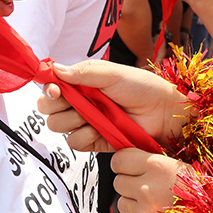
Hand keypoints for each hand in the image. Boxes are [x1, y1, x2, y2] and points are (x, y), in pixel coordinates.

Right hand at [38, 59, 187, 151]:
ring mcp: (86, 122)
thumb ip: (83, 72)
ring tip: (94, 116)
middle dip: (57, 107)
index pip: (52, 86)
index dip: (48, 89)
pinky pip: (75, 143)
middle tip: (77, 104)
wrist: (164, 111)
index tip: (55, 90)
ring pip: (58, 126)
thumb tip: (55, 69)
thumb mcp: (113, 73)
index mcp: (82, 82)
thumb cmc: (142, 87)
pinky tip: (99, 130)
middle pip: (48, 109)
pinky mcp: (94, 141)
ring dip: (72, 121)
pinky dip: (84, 136)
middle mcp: (81, 102)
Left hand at [112, 148, 184, 212]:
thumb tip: (131, 159)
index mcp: (156, 166)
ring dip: (133, 203)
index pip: (119, 160)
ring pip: (121, 203)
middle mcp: (146, 188)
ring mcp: (143, 212)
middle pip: (118, 181)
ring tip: (155, 203)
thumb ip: (153, 161)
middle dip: (129, 182)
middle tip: (147, 185)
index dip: (124, 163)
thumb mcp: (181, 166)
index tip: (129, 165)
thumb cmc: (202, 192)